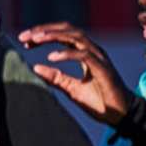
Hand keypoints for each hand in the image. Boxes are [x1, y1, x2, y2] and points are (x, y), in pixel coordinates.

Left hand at [18, 23, 135, 124]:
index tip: (24, 40)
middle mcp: (93, 51)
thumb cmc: (100, 101)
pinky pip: (84, 55)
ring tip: (35, 39)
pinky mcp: (103, 69)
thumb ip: (55, 78)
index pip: (63, 34)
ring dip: (53, 35)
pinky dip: (67, 54)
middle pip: (68, 30)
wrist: (121, 115)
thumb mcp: (71, 89)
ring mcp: (99, 58)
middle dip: (45, 30)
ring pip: (76, 37)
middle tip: (24, 36)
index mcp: (85, 53)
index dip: (44, 33)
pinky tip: (51, 57)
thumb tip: (35, 68)